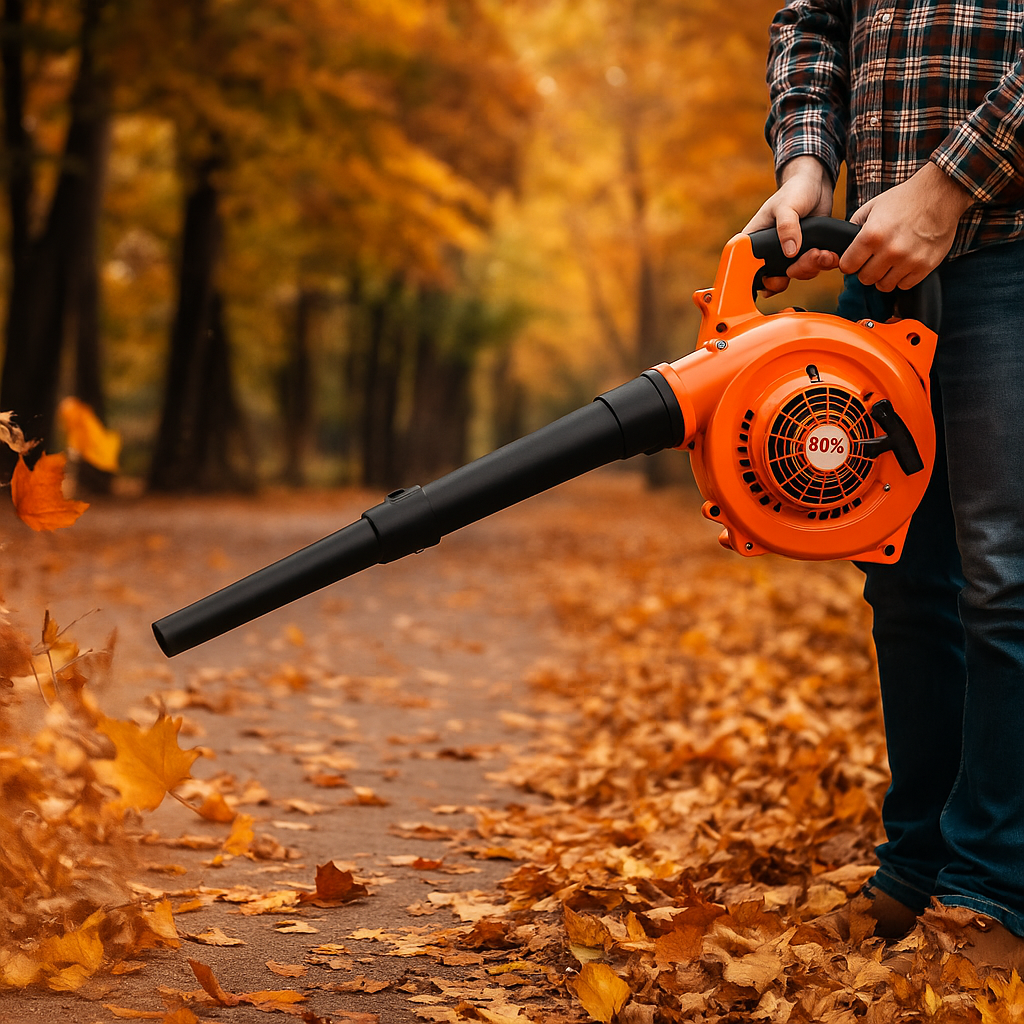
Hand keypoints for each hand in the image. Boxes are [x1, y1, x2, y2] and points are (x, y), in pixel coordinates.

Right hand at [743, 155, 837, 294]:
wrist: (816, 186)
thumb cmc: (794, 190)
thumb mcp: (787, 206)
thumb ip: (787, 227)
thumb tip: (790, 253)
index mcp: (755, 241)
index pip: (746, 268)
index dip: (757, 280)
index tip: (775, 280)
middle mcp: (768, 252)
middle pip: (773, 278)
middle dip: (794, 272)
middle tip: (810, 257)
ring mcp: (786, 255)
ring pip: (794, 275)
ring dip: (811, 268)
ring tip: (825, 254)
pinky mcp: (804, 255)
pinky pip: (810, 269)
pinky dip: (821, 265)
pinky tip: (830, 255)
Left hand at [839, 162, 973, 290]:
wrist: (941, 193)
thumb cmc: (906, 198)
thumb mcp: (873, 206)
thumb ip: (854, 226)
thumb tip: (844, 244)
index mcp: (872, 235)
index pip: (848, 266)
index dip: (849, 263)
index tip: (854, 260)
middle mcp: (890, 250)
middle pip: (865, 278)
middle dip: (866, 270)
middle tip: (873, 261)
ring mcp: (908, 260)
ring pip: (884, 285)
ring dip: (884, 276)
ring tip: (889, 263)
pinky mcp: (925, 266)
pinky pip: (905, 285)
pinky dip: (902, 278)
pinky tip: (904, 264)